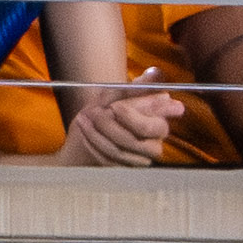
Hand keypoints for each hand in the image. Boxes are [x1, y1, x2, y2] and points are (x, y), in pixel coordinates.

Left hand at [59, 85, 179, 167]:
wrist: (85, 138)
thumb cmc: (105, 114)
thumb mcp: (116, 95)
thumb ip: (137, 86)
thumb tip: (156, 73)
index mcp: (158, 120)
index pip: (157, 119)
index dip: (134, 115)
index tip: (115, 106)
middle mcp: (155, 141)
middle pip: (142, 137)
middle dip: (115, 123)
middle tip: (97, 111)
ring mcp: (142, 158)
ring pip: (124, 148)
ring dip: (100, 130)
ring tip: (85, 116)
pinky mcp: (127, 169)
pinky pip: (112, 158)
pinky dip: (94, 140)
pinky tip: (84, 128)